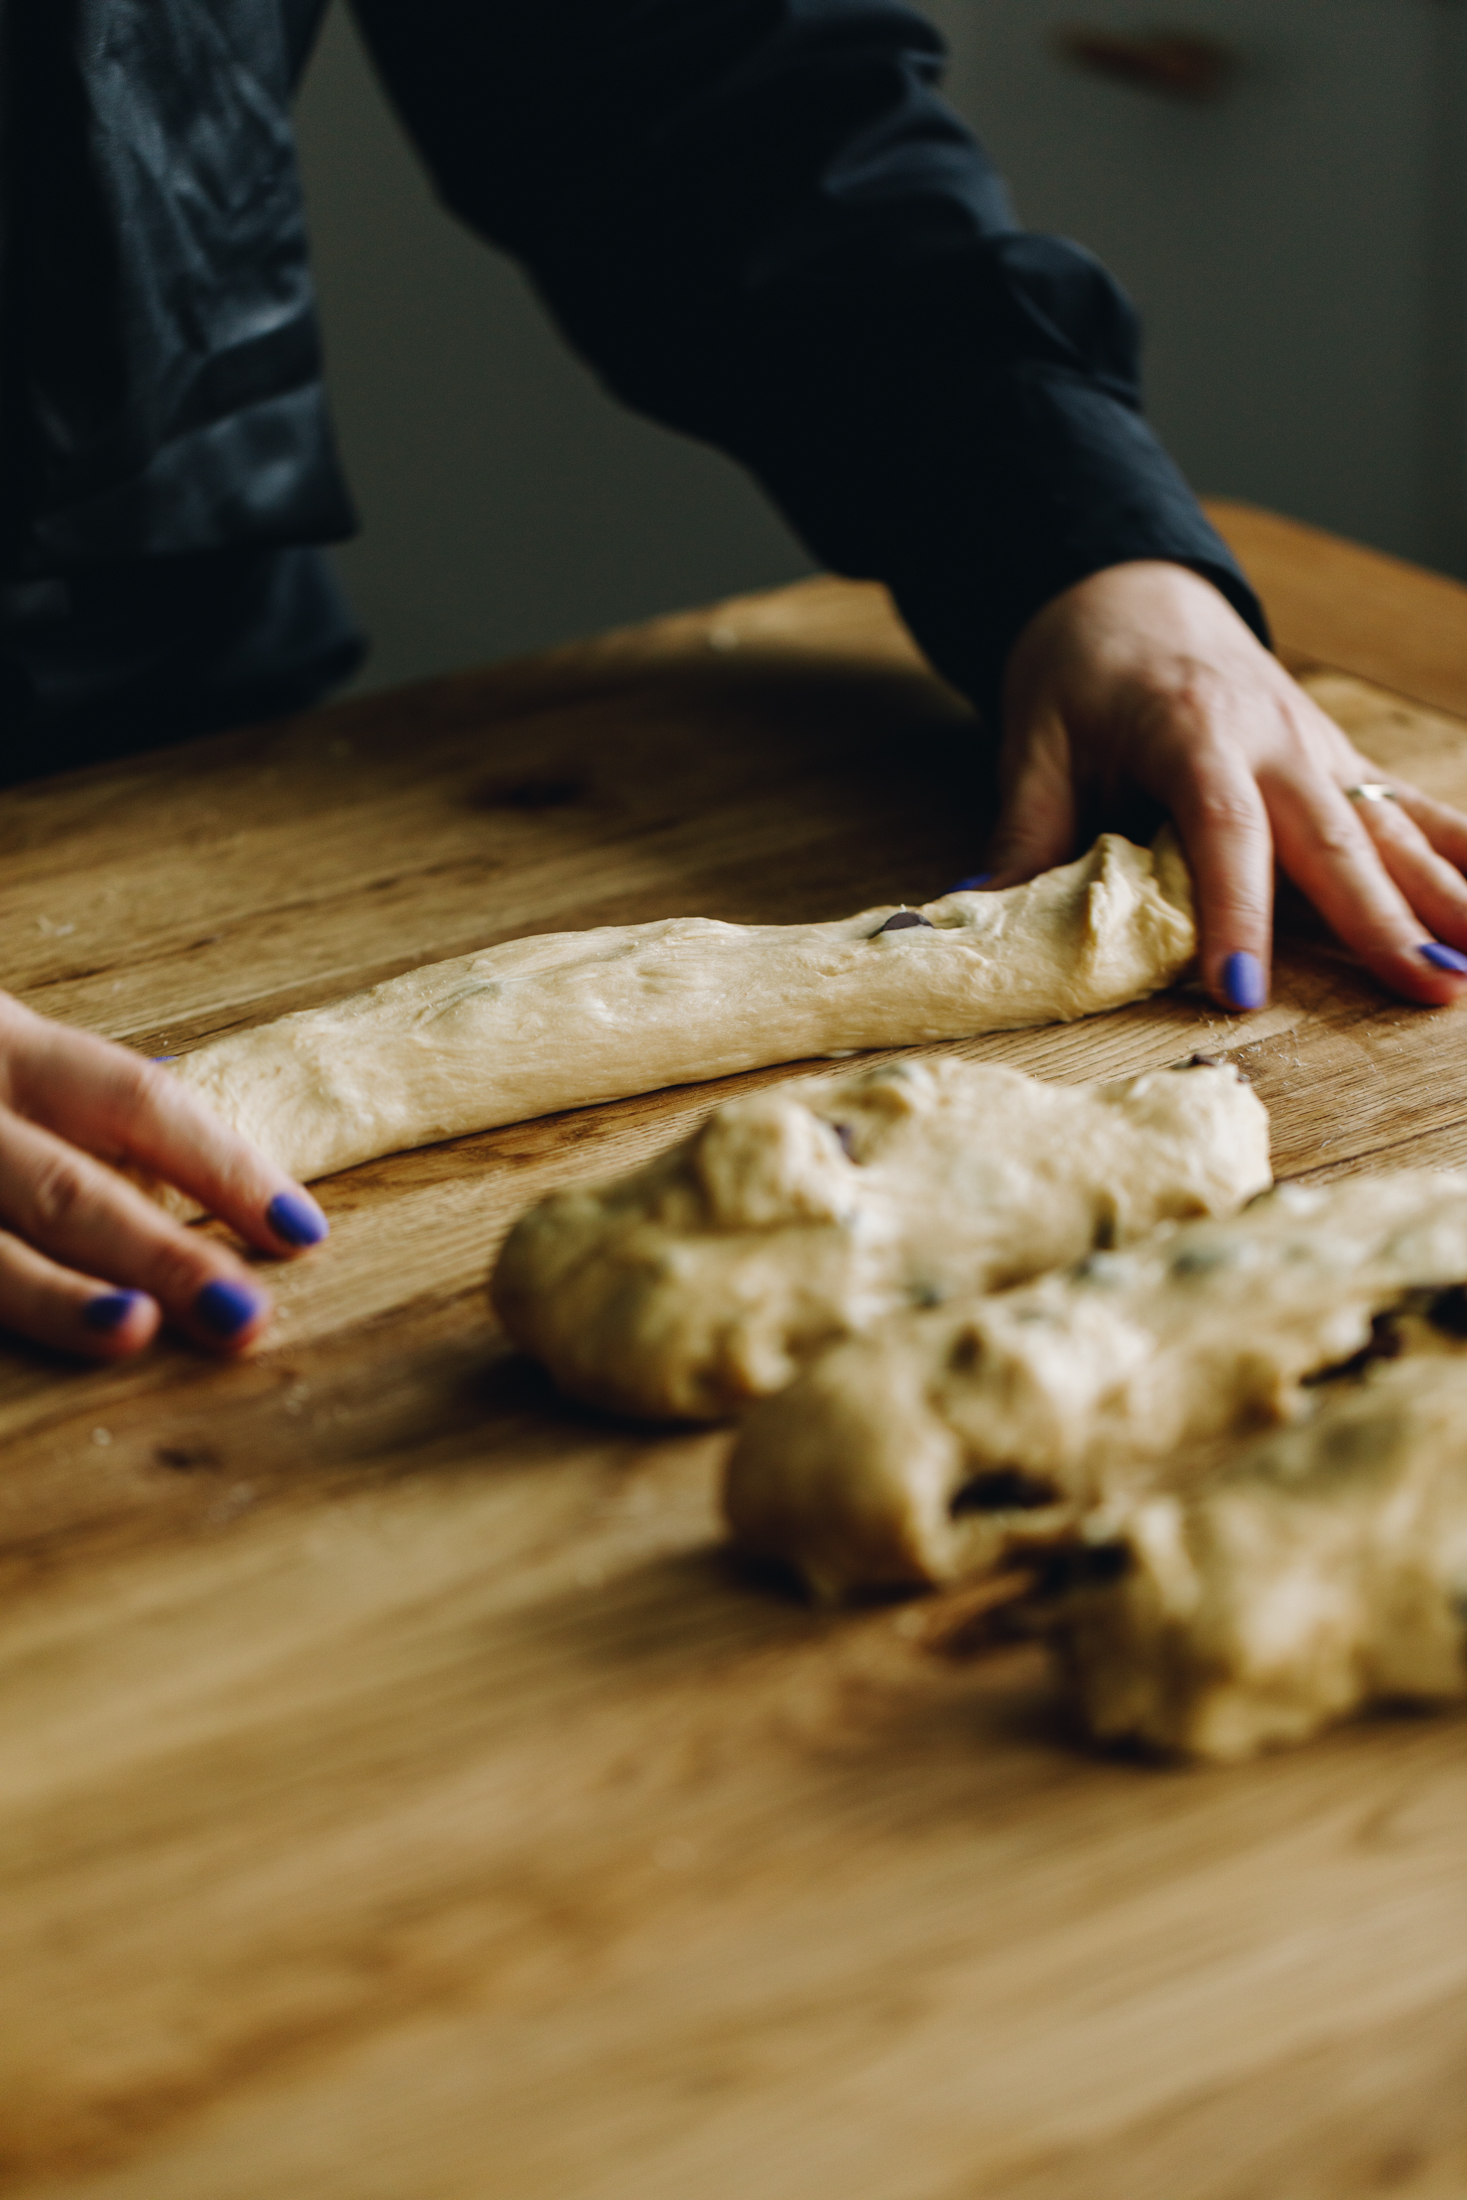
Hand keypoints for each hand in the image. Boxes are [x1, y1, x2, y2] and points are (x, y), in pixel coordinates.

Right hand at [0, 993, 327, 1360]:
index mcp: (5, 1044)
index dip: (223, 1165)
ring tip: (127, 1331)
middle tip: (243, 1316)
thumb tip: (238, 1216)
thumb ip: (84, 1121)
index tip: (300, 1232)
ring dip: (52, 1296)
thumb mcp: (7, 1062)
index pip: (137, 1101)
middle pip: (63, 1184)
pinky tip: (36, 1375)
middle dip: (155, 1253)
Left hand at [987, 561, 1466, 1010]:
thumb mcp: (1034, 742)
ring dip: (1443, 894)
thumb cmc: (1078, 668)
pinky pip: (1407, 808)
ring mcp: (1317, 746)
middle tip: (1425, 988)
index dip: (1236, 910)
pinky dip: (1458, 852)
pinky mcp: (1337, 758)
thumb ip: (1023, 832)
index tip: (1240, 988)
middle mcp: (1273, 736)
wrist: (1129, 587)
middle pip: (1333, 835)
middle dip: (1382, 918)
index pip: (1222, 829)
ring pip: (1390, 825)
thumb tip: (978, 912)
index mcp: (1193, 728)